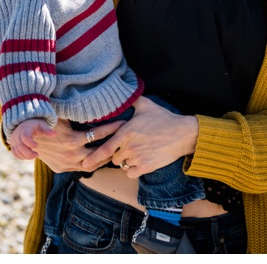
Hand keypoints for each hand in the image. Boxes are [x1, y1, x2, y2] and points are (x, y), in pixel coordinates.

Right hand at [9, 119, 54, 159]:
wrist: (24, 124)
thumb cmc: (35, 125)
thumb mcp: (42, 125)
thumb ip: (48, 130)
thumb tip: (56, 134)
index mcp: (25, 128)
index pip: (25, 137)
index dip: (30, 143)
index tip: (37, 146)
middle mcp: (17, 134)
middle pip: (20, 146)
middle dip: (29, 153)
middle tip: (37, 155)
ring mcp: (14, 140)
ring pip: (17, 151)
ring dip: (25, 156)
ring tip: (34, 156)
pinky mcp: (13, 145)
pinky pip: (15, 153)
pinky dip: (21, 156)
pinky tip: (28, 157)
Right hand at [31, 118, 125, 172]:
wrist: (24, 136)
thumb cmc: (45, 120)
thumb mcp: (60, 114)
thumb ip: (75, 111)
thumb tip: (93, 100)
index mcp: (71, 140)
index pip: (98, 134)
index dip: (112, 128)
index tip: (124, 123)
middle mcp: (70, 154)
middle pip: (99, 152)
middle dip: (113, 145)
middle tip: (126, 139)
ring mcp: (66, 163)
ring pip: (92, 164)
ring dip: (105, 158)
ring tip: (117, 150)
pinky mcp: (61, 168)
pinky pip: (81, 169)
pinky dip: (92, 163)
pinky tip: (102, 158)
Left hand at [81, 96, 198, 178]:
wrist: (183, 133)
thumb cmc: (165, 118)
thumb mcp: (147, 106)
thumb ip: (133, 101)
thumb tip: (126, 93)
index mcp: (126, 132)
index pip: (105, 148)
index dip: (93, 157)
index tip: (84, 163)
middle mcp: (130, 146)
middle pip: (114, 157)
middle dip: (119, 154)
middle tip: (130, 147)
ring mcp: (138, 158)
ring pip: (123, 165)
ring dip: (127, 161)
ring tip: (139, 152)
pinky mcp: (146, 167)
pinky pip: (132, 173)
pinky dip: (134, 169)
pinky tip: (142, 161)